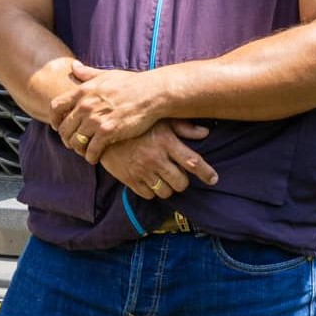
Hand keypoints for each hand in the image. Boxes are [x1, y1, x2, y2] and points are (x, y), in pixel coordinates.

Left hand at [52, 63, 168, 161]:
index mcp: (83, 91)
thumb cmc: (132, 83)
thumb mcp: (106, 74)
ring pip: (75, 141)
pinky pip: (91, 150)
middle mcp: (86, 105)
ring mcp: (96, 119)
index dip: (54, 119)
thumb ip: (87, 73)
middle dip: (66, 138)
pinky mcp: (108, 131)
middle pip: (64, 128)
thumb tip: (74, 66)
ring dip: (78, 149)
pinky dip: (91, 156)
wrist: (152, 93)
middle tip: (73, 143)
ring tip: (84, 151)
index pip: (56, 107)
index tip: (58, 126)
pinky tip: (94, 158)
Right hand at [98, 120, 217, 198]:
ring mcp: (142, 171)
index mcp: (166, 142)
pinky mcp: (130, 180)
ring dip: (168, 188)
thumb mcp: (160, 120)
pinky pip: (149, 195)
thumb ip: (183, 127)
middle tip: (180, 176)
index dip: (206, 173)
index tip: (214, 179)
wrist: (102, 130)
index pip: (193, 162)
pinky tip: (151, 181)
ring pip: (166, 192)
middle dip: (183, 182)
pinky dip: (152, 191)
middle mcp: (156, 158)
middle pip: (181, 182)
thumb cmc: (135, 123)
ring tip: (165, 179)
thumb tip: (205, 132)